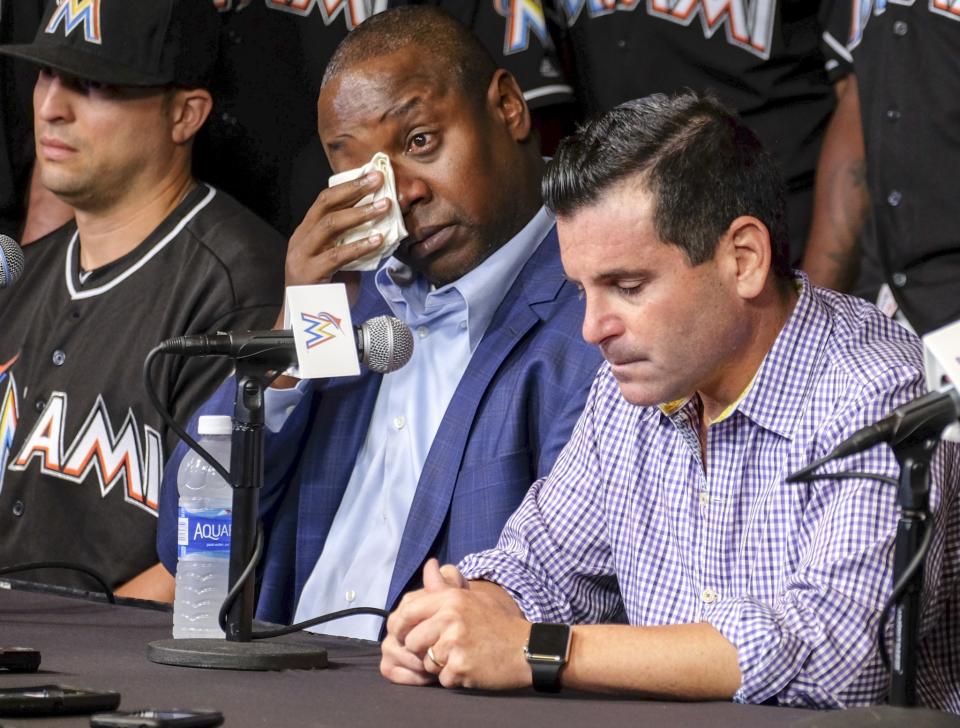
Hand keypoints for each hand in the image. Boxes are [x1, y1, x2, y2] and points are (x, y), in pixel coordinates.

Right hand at [272, 171, 391, 331]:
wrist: (305, 324)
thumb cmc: (327, 291)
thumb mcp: (342, 261)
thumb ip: (355, 243)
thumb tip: (384, 227)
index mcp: (307, 232)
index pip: (325, 200)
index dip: (349, 186)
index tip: (373, 175)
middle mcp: (301, 239)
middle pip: (326, 205)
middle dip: (355, 190)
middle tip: (379, 181)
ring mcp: (302, 256)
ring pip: (330, 225)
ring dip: (360, 214)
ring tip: (384, 207)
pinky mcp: (308, 274)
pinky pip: (336, 255)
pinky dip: (359, 246)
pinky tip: (378, 241)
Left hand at [381, 560, 531, 689]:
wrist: (527, 648)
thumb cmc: (497, 623)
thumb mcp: (472, 597)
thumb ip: (444, 585)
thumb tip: (429, 565)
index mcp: (451, 599)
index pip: (408, 611)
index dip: (400, 626)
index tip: (402, 635)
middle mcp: (450, 618)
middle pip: (412, 641)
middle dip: (422, 651)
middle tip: (442, 651)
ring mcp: (455, 644)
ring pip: (426, 662)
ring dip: (438, 666)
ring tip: (461, 657)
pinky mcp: (460, 667)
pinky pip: (442, 679)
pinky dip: (454, 678)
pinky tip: (471, 668)